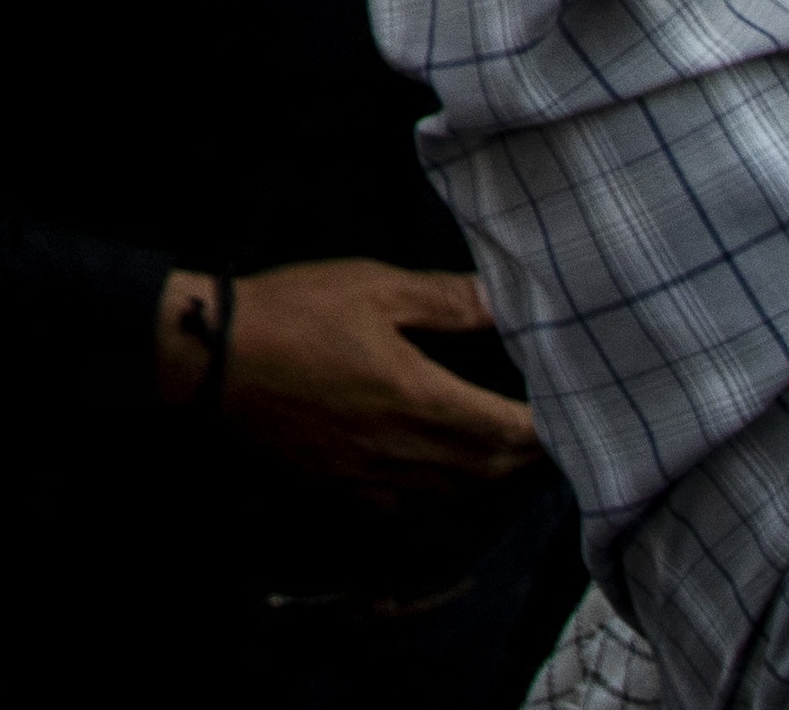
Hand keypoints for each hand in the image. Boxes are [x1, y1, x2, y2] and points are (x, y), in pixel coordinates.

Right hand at [215, 260, 538, 503]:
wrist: (216, 357)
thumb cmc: (297, 311)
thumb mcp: (374, 286)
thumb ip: (446, 299)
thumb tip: (507, 301)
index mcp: (421, 399)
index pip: (511, 432)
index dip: (549, 428)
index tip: (572, 408)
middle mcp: (406, 451)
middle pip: (491, 469)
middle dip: (527, 453)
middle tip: (548, 427)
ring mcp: (374, 478)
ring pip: (456, 491)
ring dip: (488, 472)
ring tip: (503, 446)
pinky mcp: (345, 488)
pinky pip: (411, 504)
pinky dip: (438, 489)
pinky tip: (436, 468)